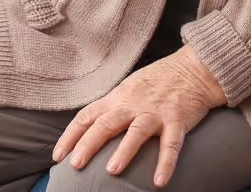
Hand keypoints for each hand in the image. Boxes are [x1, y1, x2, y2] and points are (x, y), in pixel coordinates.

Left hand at [51, 46, 225, 186]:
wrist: (193, 69)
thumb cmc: (158, 81)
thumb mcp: (128, 88)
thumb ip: (111, 107)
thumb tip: (89, 128)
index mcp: (118, 97)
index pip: (87, 116)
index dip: (70, 136)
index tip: (57, 155)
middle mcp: (133, 104)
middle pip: (106, 124)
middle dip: (88, 144)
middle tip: (75, 164)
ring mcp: (155, 112)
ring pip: (136, 132)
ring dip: (124, 152)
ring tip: (111, 171)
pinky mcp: (177, 120)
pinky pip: (171, 144)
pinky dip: (166, 163)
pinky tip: (160, 181)